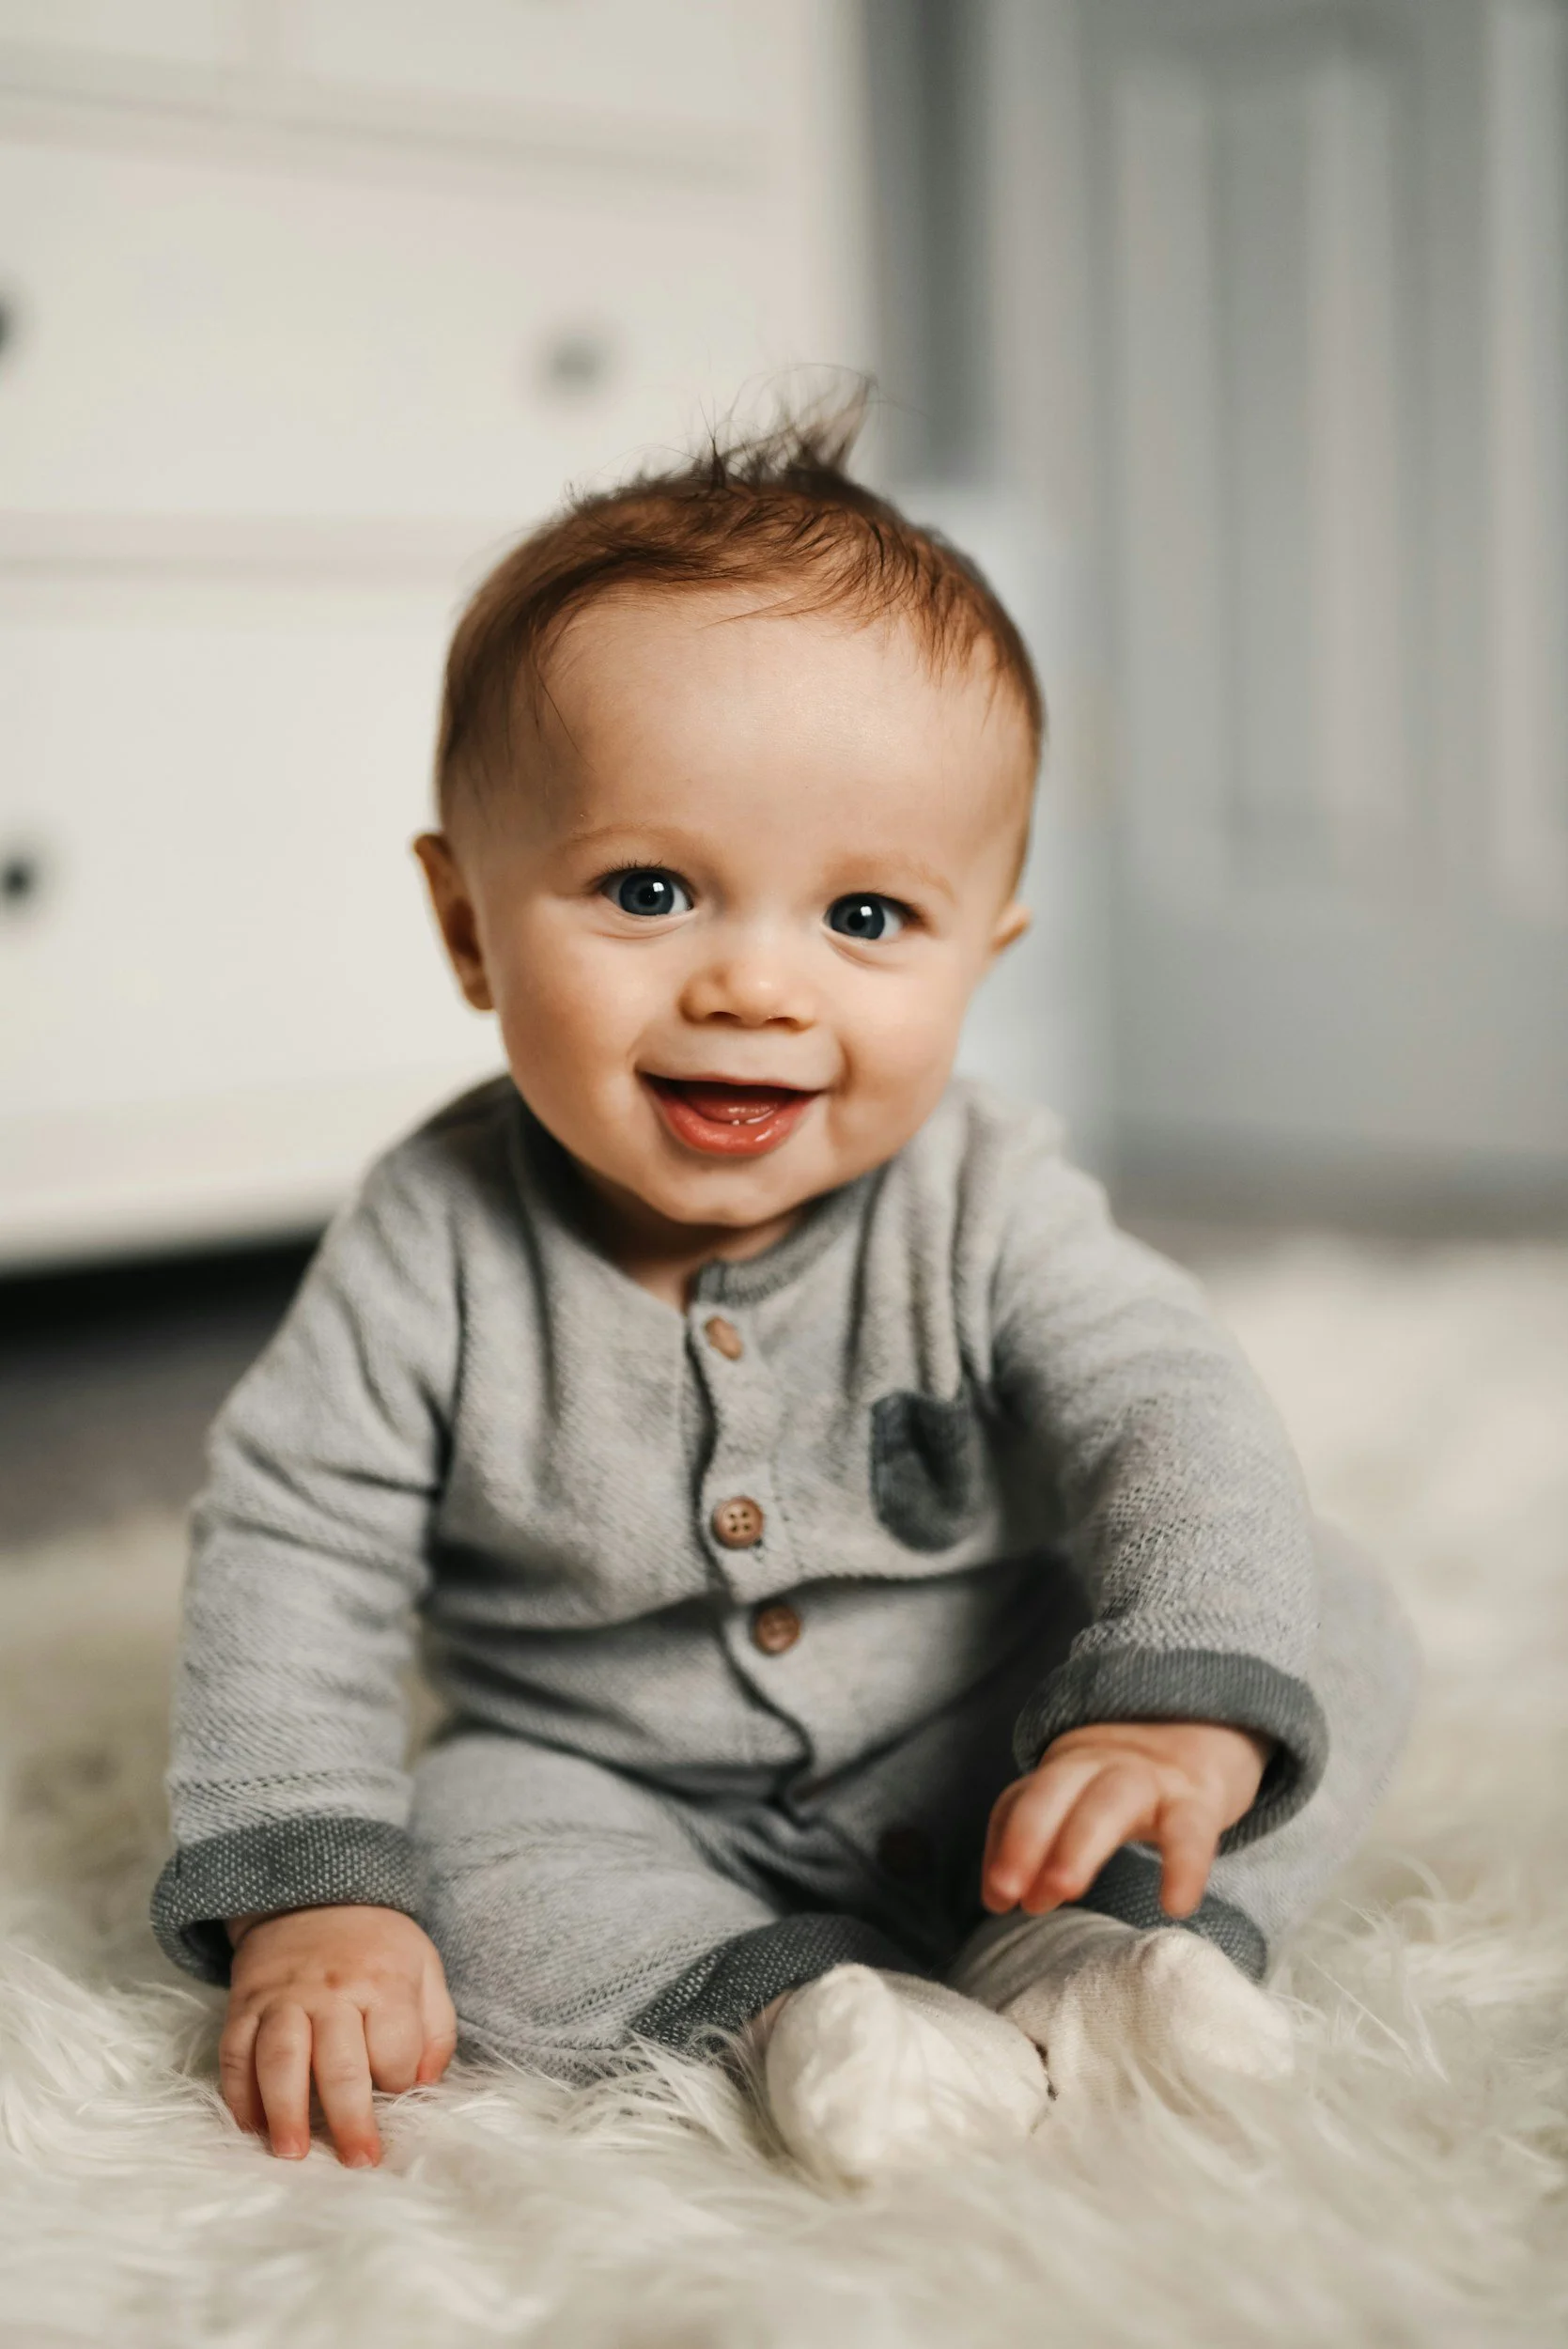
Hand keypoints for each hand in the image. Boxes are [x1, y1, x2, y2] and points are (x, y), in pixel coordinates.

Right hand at [220, 1904, 457, 2166]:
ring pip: (280, 2060)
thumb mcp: (424, 1968)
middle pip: (338, 2065)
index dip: (398, 2080)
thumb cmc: (377, 1946)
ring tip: (291, 2154)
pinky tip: (250, 2127)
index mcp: (383, 1982)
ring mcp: (283, 1998)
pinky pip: (235, 2053)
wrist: (315, 1896)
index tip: (397, 2095)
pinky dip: (238, 2094)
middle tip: (357, 2161)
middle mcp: (331, 1991)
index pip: (394, 2049)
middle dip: (349, 2120)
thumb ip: (436, 2027)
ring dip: (284, 2112)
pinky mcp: (245, 2004)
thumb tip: (426, 2084)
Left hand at [981, 1720, 1270, 1921]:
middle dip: (1027, 1840)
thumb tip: (997, 1900)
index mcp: (1067, 1766)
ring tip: (1063, 1894)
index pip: (1023, 1798)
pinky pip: (1189, 1832)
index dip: (1005, 1846)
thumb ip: (1039, 1838)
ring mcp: (1150, 1777)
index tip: (996, 1899)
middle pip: (1054, 1791)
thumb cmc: (1129, 1783)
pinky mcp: (1198, 1800)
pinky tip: (1174, 1905)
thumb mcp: (1081, 1795)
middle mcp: (1102, 1763)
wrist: (1209, 1731)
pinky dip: (1183, 1866)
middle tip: (1016, 1898)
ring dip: (1078, 1845)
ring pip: (1108, 1802)